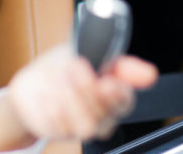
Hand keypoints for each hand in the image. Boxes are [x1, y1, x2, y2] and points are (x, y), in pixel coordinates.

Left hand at [7, 44, 156, 139]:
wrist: (32, 82)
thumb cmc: (64, 67)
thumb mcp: (88, 52)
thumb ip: (119, 63)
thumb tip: (150, 74)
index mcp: (113, 95)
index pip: (125, 101)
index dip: (118, 94)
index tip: (106, 81)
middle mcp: (100, 115)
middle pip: (104, 114)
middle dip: (87, 88)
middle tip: (74, 66)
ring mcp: (78, 127)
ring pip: (86, 126)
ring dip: (71, 100)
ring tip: (59, 79)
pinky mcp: (56, 132)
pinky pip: (57, 127)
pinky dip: (49, 106)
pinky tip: (44, 93)